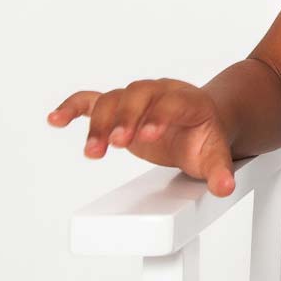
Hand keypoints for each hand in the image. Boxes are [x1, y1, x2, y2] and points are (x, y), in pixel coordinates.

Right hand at [47, 79, 238, 195]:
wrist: (203, 120)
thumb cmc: (206, 137)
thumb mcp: (215, 155)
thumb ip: (219, 172)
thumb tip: (224, 187)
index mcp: (189, 102)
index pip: (171, 104)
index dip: (158, 117)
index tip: (146, 136)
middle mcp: (162, 93)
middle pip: (138, 95)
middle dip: (125, 118)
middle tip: (116, 144)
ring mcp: (139, 99)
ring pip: (114, 99)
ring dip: (99, 122)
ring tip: (93, 151)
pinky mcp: (119, 108)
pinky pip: (92, 100)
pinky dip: (73, 107)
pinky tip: (56, 120)